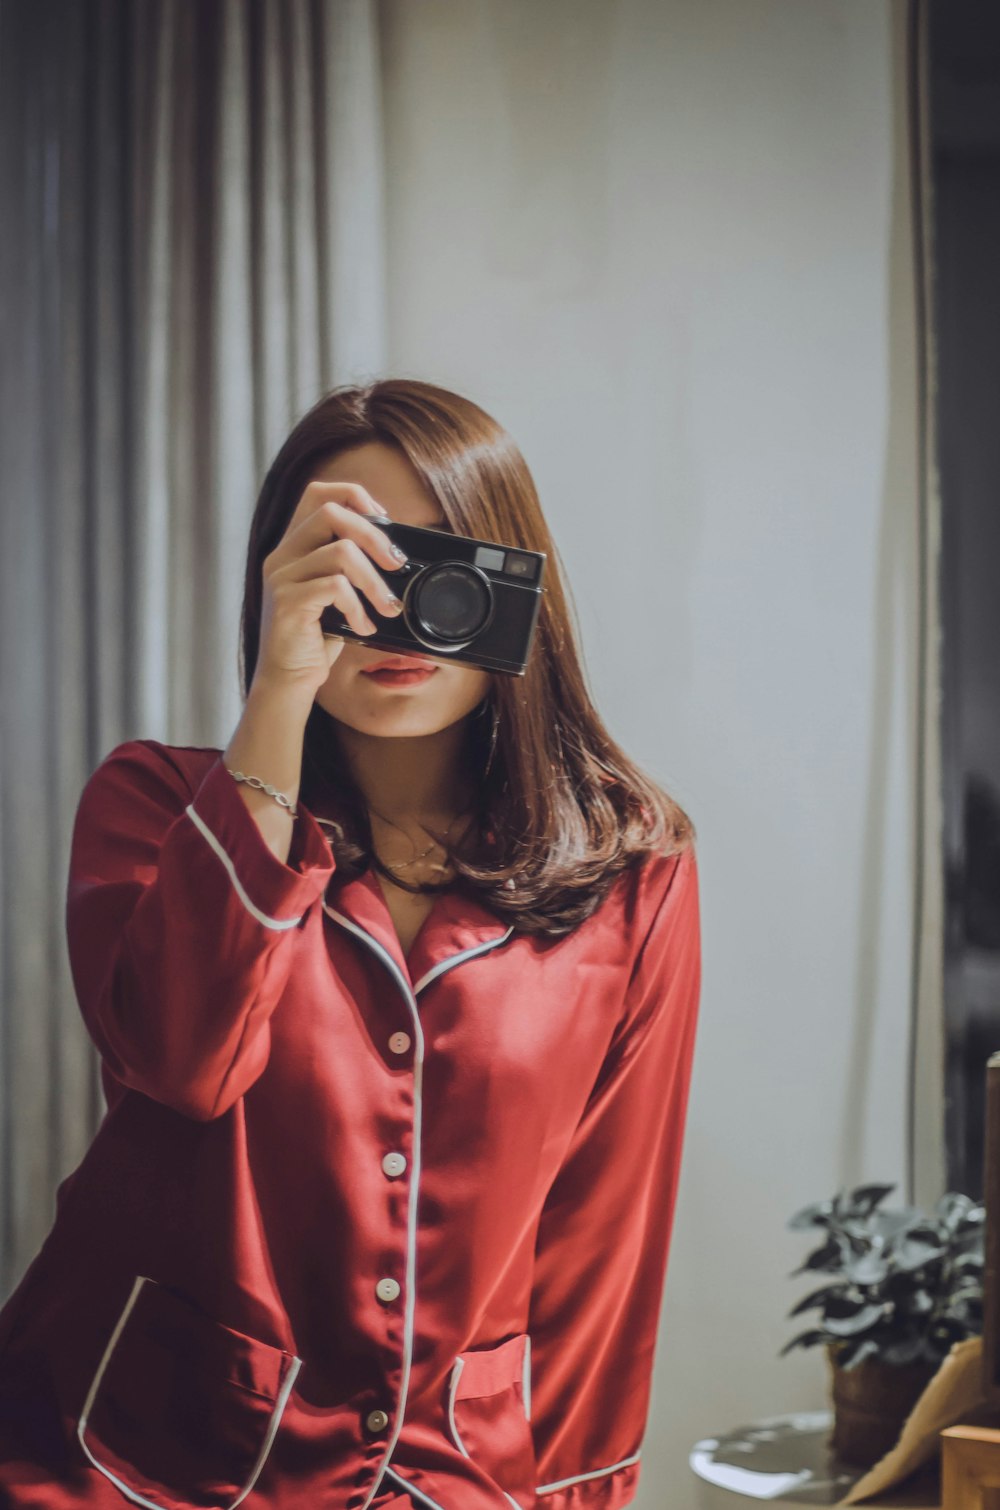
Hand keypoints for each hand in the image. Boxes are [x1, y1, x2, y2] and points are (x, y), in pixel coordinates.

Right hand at [253, 482, 407, 697]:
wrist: (289, 679)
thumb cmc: (317, 637)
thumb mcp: (337, 594)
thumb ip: (351, 566)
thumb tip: (395, 551)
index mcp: (293, 546)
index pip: (318, 493)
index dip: (354, 495)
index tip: (383, 520)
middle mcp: (282, 555)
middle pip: (332, 514)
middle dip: (375, 535)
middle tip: (397, 563)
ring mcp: (281, 577)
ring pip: (341, 552)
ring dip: (376, 581)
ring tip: (388, 607)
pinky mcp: (287, 602)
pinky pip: (336, 588)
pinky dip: (359, 608)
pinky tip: (364, 627)